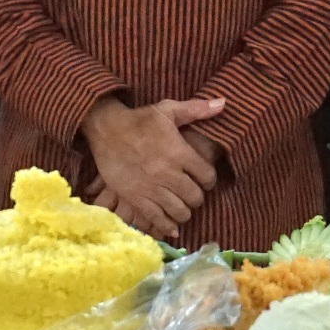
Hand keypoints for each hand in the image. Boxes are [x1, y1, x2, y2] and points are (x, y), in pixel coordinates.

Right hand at [83, 96, 224, 237]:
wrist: (106, 129)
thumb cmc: (140, 119)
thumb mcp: (168, 110)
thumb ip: (197, 110)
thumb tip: (223, 103)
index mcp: (179, 152)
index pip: (207, 176)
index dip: (210, 179)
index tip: (205, 179)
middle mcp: (167, 173)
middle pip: (195, 197)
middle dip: (197, 197)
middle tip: (192, 193)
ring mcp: (151, 188)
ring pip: (179, 211)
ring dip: (184, 212)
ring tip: (182, 207)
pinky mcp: (135, 197)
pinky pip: (157, 218)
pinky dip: (167, 225)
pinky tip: (172, 227)